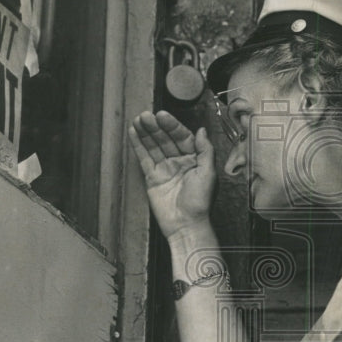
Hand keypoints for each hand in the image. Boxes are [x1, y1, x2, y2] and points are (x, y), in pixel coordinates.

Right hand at [128, 111, 215, 239]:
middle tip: (146, 115)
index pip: (182, 137)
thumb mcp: (208, 174)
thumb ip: (205, 150)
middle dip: (156, 127)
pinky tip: (134, 133)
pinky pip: (144, 158)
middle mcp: (180, 161)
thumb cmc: (200, 202)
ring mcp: (165, 169)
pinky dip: (138, 146)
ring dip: (146, 133)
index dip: (172, 126)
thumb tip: (202, 130)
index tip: (162, 115)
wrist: (186, 225)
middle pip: (166, 139)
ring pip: (154, 146)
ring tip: (138, 119)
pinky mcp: (152, 178)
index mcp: (195, 159)